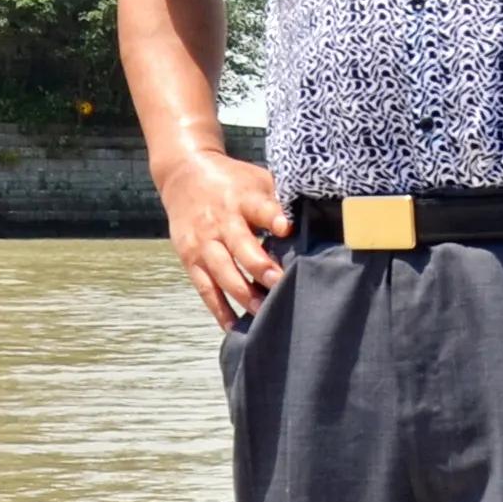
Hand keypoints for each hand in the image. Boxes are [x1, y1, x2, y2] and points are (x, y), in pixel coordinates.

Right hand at [158, 144, 289, 329]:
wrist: (184, 175)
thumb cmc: (233, 182)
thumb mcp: (257, 180)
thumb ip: (281, 200)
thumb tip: (318, 218)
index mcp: (242, 198)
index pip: (259, 208)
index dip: (273, 218)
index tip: (286, 228)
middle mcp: (221, 221)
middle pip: (241, 246)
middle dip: (260, 268)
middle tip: (280, 284)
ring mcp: (203, 242)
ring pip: (223, 272)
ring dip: (243, 294)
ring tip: (263, 313)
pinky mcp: (190, 259)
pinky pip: (205, 288)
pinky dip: (219, 309)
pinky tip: (234, 327)